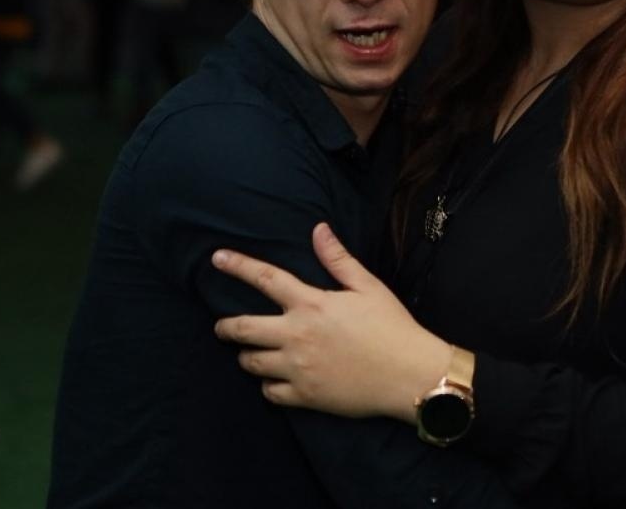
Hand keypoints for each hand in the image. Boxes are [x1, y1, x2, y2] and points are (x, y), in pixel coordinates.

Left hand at [212, 223, 450, 422]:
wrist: (409, 375)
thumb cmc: (391, 327)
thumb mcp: (368, 287)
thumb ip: (338, 259)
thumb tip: (318, 229)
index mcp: (311, 304)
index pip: (265, 278)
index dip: (238, 266)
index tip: (216, 258)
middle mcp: (297, 335)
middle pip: (243, 329)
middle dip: (225, 327)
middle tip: (221, 327)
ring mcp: (298, 368)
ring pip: (252, 363)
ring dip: (246, 356)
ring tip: (249, 354)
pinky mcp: (305, 396)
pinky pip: (270, 393)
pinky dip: (268, 386)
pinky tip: (274, 380)